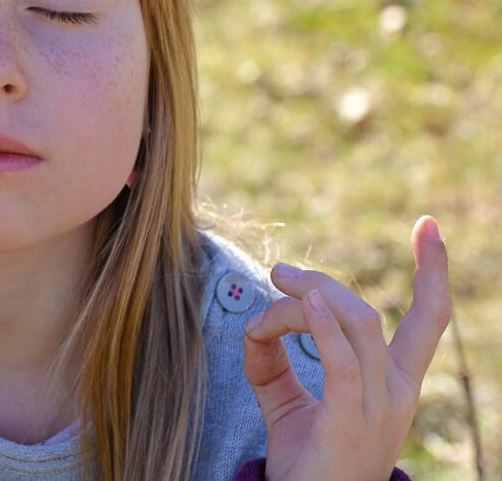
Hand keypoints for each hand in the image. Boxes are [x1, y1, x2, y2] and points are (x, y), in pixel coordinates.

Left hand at [241, 215, 450, 480]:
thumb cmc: (304, 459)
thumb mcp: (287, 399)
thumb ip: (271, 357)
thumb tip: (252, 323)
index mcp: (393, 383)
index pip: (428, 320)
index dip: (432, 271)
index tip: (427, 225)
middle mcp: (395, 393)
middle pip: (367, 313)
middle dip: (323, 281)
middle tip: (279, 272)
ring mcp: (378, 409)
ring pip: (353, 325)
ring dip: (310, 296)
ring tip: (278, 281)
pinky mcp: (350, 422)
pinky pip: (344, 363)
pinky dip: (325, 327)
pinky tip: (306, 303)